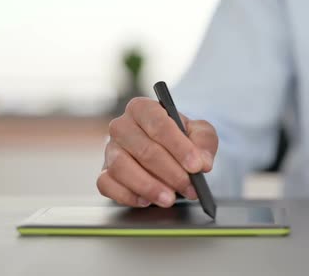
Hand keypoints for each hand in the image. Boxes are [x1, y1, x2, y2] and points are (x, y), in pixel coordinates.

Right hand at [97, 97, 217, 207]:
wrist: (168, 152)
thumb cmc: (181, 139)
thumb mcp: (200, 133)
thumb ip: (204, 142)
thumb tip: (202, 163)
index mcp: (143, 108)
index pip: (158, 124)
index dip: (179, 147)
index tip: (196, 166)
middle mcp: (122, 126)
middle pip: (144, 149)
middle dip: (170, 172)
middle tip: (189, 188)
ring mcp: (110, 149)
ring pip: (122, 168)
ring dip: (149, 186)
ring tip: (170, 198)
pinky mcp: (103, 172)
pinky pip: (107, 185)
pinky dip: (127, 195)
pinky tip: (147, 201)